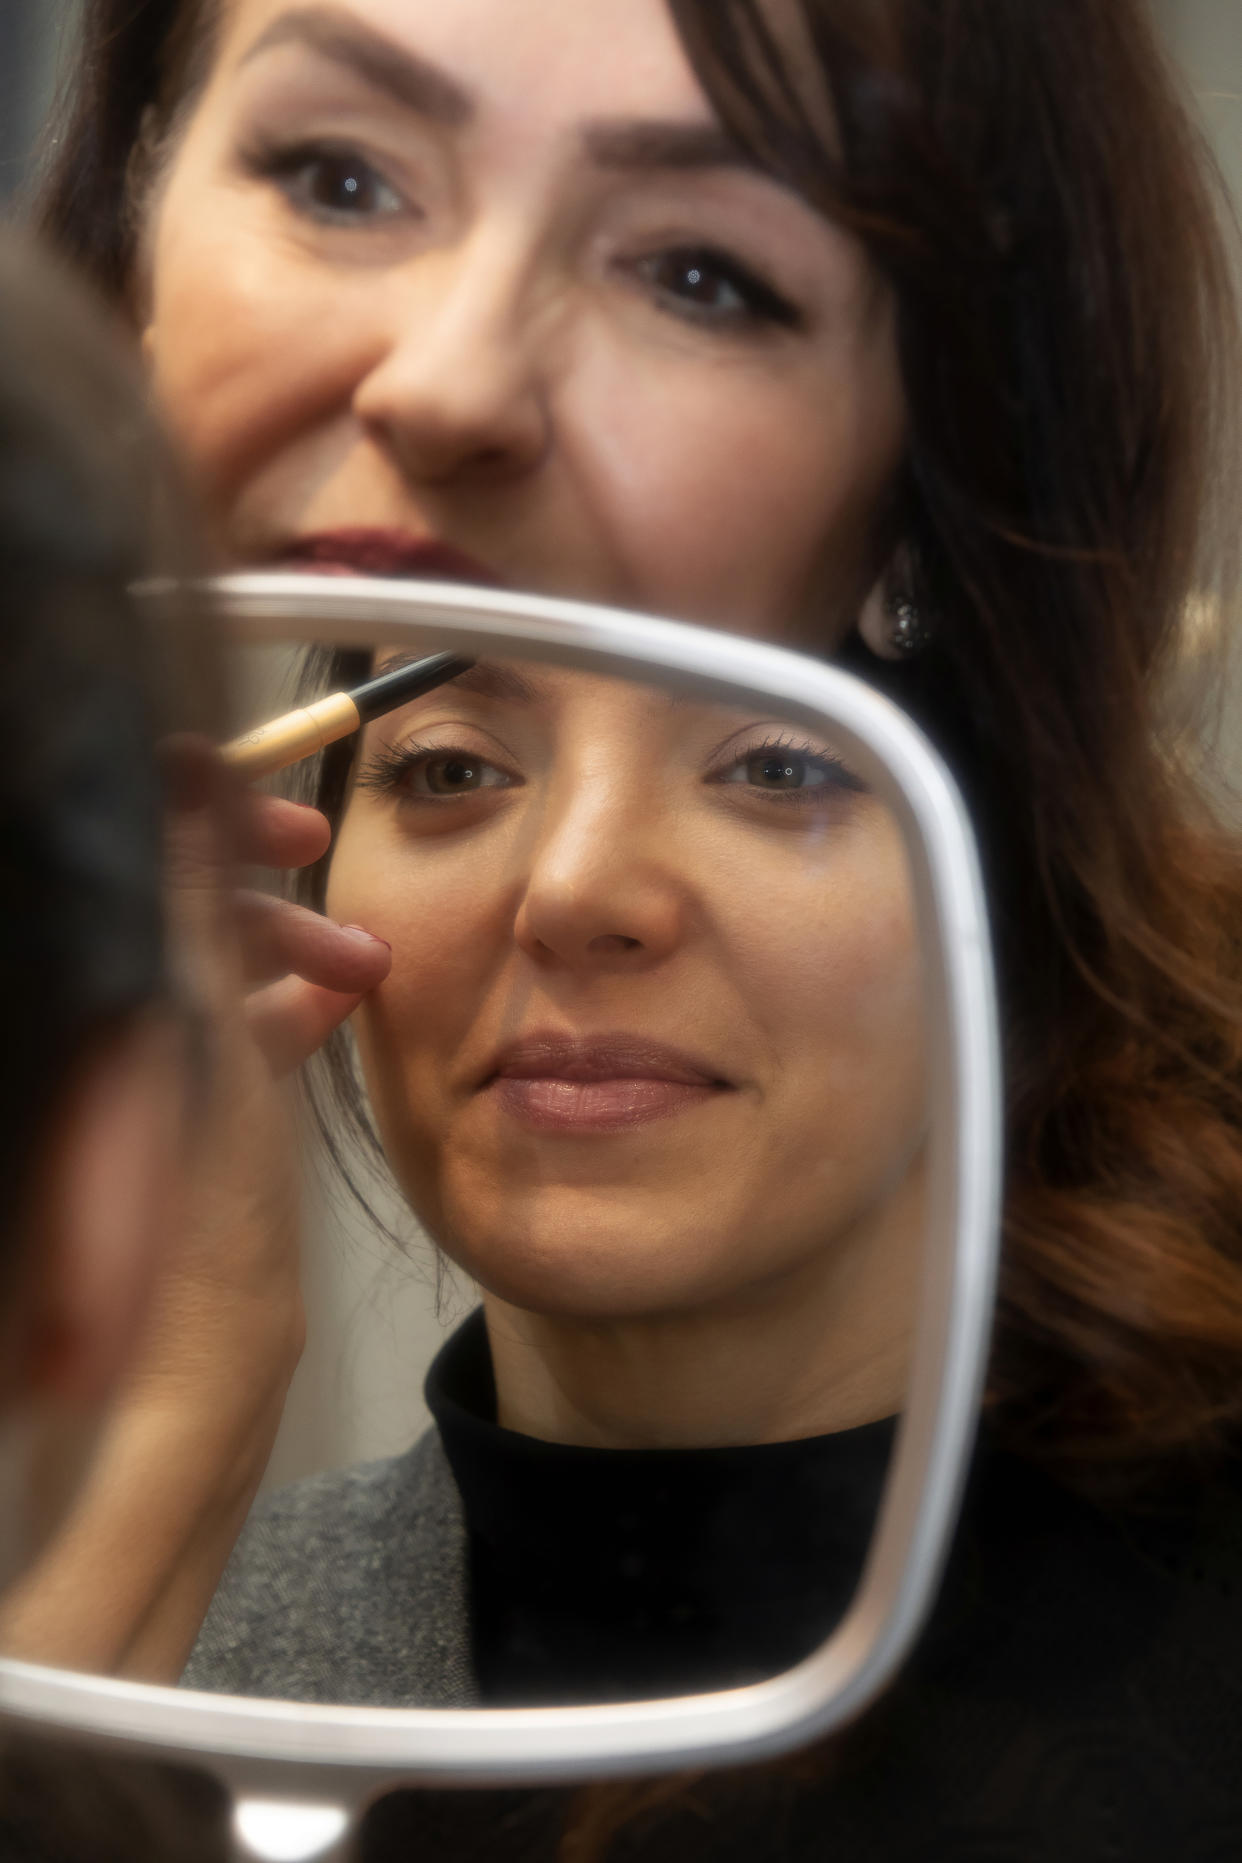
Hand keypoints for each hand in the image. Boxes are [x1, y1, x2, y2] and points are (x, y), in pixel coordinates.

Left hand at [0, 749, 389, 1680]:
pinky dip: (272, 1001)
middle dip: (245, 879)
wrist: (192, 1391)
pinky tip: (332, 1003)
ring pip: (189, 960)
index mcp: (76, 1004)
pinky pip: (211, 1024)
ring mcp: (114, 1079)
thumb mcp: (199, 1042)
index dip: (191, 801)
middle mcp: (82, 1030)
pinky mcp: (153, 1118)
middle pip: (151, 898)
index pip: (108, 842)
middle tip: (319, 870)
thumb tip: (190, 777)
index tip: (277, 812)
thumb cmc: (192, 1237)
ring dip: (275, 942)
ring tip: (357, 966)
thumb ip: (188, 905)